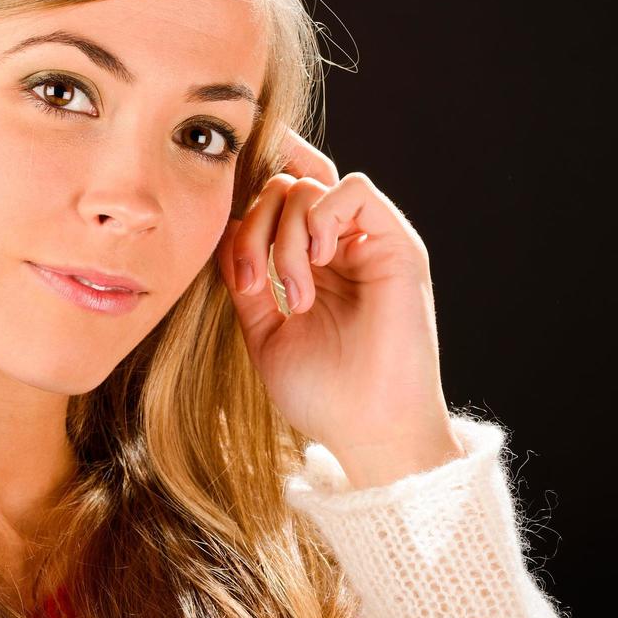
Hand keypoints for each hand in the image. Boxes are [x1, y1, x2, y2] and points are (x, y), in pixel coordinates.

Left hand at [215, 126, 462, 482]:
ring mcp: (370, 243)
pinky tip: (319, 262)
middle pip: (286, 189)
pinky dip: (323, 216)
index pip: (282, 200)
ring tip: (294, 296)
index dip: (252, 191)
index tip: (220, 221)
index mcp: (312, 265)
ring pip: (312, 187)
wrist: (367, 430)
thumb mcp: (264, 330)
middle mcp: (342, 247)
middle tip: (253, 283)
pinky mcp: (397, 245)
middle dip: (255, 226)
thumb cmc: (322, 394)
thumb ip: (246, 280)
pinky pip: (355, 190)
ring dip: (286, 237)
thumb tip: (226, 229)